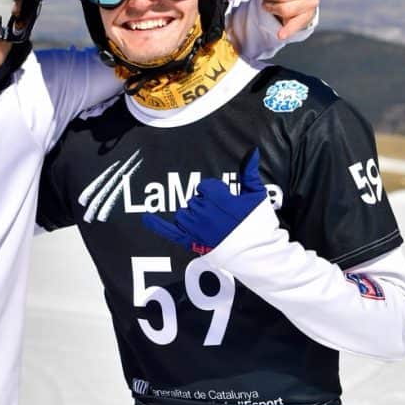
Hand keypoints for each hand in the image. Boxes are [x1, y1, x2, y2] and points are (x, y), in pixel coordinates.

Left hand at [142, 150, 267, 253]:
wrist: (257, 253)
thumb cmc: (258, 223)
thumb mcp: (256, 195)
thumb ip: (249, 173)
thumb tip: (252, 151)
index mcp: (217, 199)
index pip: (204, 187)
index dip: (215, 192)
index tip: (225, 200)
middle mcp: (203, 213)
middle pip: (194, 200)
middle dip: (206, 205)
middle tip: (222, 216)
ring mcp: (195, 228)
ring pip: (184, 213)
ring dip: (193, 215)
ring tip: (209, 223)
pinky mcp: (191, 242)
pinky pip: (169, 232)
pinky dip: (156, 225)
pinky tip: (145, 217)